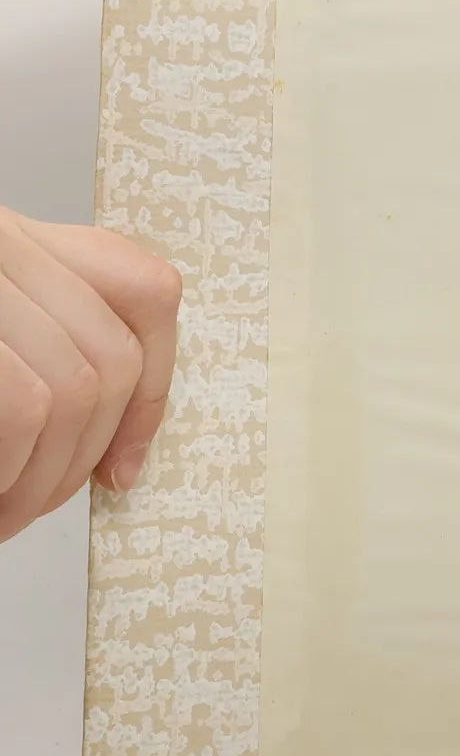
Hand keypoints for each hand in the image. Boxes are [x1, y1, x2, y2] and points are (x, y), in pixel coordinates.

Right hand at [0, 211, 180, 542]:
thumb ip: (41, 349)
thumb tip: (111, 456)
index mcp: (23, 238)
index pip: (147, 293)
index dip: (150, 395)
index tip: (124, 471)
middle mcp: (9, 241)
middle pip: (110, 359)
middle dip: (85, 455)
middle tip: (37, 509)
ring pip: (69, 391)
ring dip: (42, 479)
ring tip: (7, 517)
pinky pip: (20, 407)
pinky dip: (8, 469)